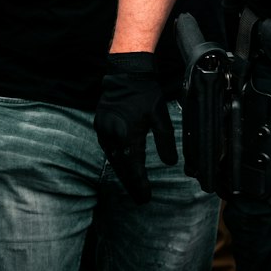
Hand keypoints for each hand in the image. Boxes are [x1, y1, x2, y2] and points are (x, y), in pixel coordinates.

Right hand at [95, 52, 176, 202]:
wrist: (125, 72)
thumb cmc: (144, 93)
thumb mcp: (159, 116)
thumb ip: (165, 140)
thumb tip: (170, 162)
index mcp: (128, 134)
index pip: (134, 167)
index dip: (140, 184)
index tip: (146, 198)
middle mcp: (113, 136)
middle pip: (122, 167)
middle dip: (131, 184)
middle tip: (140, 198)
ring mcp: (104, 130)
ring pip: (113, 159)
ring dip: (123, 172)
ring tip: (132, 185)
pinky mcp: (100, 125)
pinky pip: (108, 148)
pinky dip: (116, 159)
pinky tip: (122, 164)